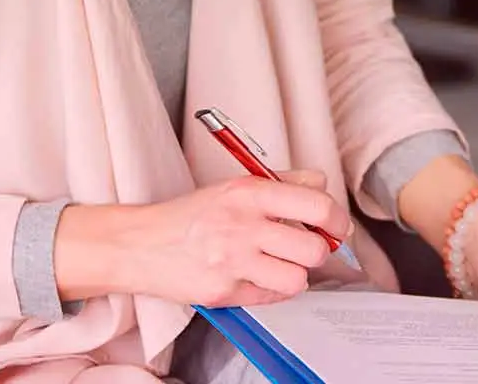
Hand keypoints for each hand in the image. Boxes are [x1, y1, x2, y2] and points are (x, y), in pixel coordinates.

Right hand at [57, 170, 355, 306]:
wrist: (140, 244)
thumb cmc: (192, 215)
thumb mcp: (236, 186)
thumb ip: (284, 182)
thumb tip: (324, 187)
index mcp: (250, 193)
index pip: (318, 206)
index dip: (337, 220)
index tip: (336, 227)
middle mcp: (243, 226)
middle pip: (315, 249)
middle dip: (318, 251)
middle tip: (306, 248)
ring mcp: (232, 262)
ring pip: (299, 279)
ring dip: (295, 274)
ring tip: (279, 264)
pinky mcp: (223, 292)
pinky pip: (273, 297)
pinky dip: (272, 289)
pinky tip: (257, 276)